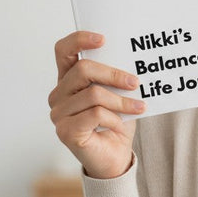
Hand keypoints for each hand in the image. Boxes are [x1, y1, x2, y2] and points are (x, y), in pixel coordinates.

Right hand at [48, 31, 142, 178]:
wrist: (116, 157)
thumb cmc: (117, 123)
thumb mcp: (119, 95)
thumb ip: (116, 78)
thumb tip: (133, 63)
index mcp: (69, 80)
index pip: (63, 51)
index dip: (80, 40)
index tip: (103, 39)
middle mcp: (58, 95)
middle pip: (83, 69)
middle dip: (114, 74)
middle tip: (136, 82)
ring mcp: (59, 114)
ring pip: (93, 94)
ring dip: (122, 101)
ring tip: (139, 107)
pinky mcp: (66, 131)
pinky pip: (95, 114)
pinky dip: (115, 118)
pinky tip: (120, 125)